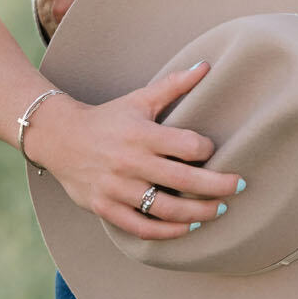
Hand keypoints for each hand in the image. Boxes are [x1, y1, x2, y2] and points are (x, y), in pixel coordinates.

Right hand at [23, 59, 244, 238]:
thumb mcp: (139, 98)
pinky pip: (140, 227)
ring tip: (218, 211)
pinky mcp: (105, 208)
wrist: (59, 137)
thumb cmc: (108, 118)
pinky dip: (166, 233)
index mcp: (142, 134)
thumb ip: (174, 85)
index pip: (187, 146)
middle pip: (183, 180)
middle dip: (216, 187)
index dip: (207, 149)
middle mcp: (130, 163)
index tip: (214, 151)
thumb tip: (206, 66)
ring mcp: (117, 188)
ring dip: (196, 213)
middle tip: (238, 188)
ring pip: (164, 209)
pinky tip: (187, 229)